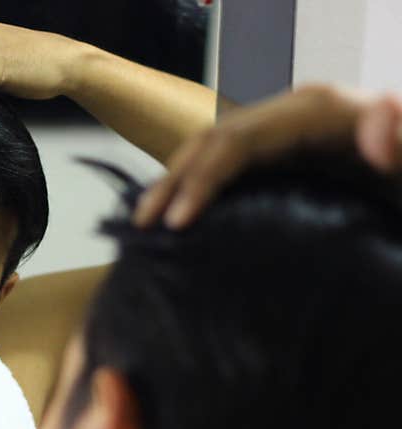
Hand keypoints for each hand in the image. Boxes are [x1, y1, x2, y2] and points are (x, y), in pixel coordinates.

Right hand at [133, 85, 401, 228]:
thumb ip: (399, 132)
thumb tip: (380, 117)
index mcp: (314, 112)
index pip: (238, 140)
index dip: (201, 179)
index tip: (176, 226)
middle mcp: (289, 114)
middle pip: (212, 140)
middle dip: (171, 182)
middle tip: (142, 226)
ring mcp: (280, 130)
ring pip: (210, 146)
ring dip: (173, 181)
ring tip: (144, 220)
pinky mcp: (277, 148)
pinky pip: (223, 157)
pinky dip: (191, 181)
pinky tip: (174, 208)